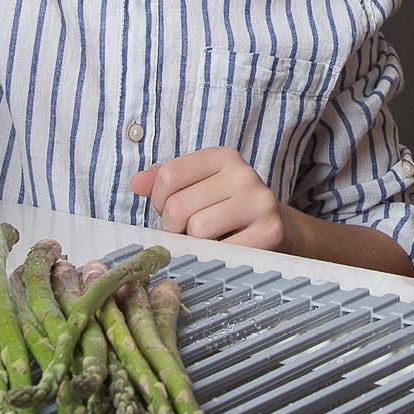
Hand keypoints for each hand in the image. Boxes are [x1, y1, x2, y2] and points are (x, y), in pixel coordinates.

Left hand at [132, 147, 288, 251]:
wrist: (277, 229)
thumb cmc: (226, 208)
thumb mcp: (197, 186)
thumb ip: (164, 181)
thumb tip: (136, 183)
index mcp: (223, 157)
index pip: (169, 175)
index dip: (159, 199)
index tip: (171, 209)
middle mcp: (243, 174)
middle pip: (179, 206)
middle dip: (174, 228)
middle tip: (188, 232)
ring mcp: (259, 202)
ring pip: (198, 229)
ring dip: (194, 244)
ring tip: (207, 240)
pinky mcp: (270, 231)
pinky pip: (221, 251)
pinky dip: (214, 256)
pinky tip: (224, 249)